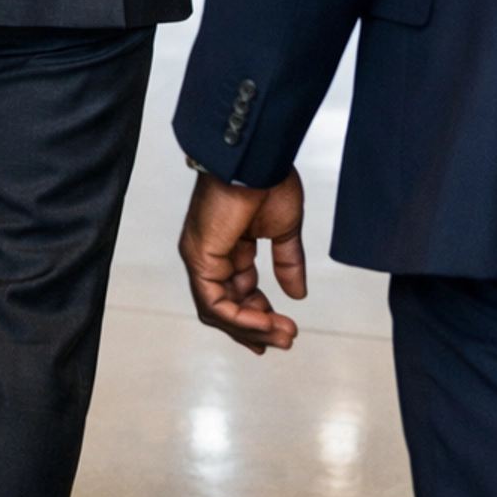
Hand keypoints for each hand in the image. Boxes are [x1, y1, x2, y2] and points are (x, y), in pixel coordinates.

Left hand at [179, 166, 305, 353]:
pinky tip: (265, 323)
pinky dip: (239, 319)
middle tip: (285, 339)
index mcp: (228, 244)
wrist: (257, 157)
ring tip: (282, 335)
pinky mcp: (199, 256)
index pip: (237, 291)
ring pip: (217, 310)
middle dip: (256, 328)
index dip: (257, 315)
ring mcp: (201, 255)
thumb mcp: (284, 229)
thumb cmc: (267, 178)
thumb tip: (297, 293)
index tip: (282, 329)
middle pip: (225, 306)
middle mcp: (209, 252)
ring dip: (251, 329)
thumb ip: (288, 262)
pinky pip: (214, 302)